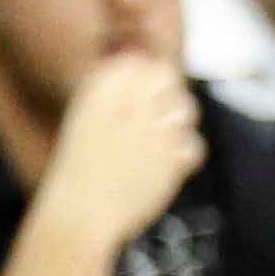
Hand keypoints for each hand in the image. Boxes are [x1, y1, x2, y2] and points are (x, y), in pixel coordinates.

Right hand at [34, 53, 200, 251]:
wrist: (80, 212)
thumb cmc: (84, 169)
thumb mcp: (93, 120)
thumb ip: (124, 98)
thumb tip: (164, 77)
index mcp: (100, 87)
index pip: (146, 64)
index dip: (155, 81)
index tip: (147, 104)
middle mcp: (126, 100)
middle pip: (170, 78)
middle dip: (171, 98)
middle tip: (159, 125)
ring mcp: (149, 125)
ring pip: (186, 108)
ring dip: (178, 127)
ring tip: (158, 149)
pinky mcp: (169, 153)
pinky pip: (194, 144)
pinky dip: (184, 158)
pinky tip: (164, 170)